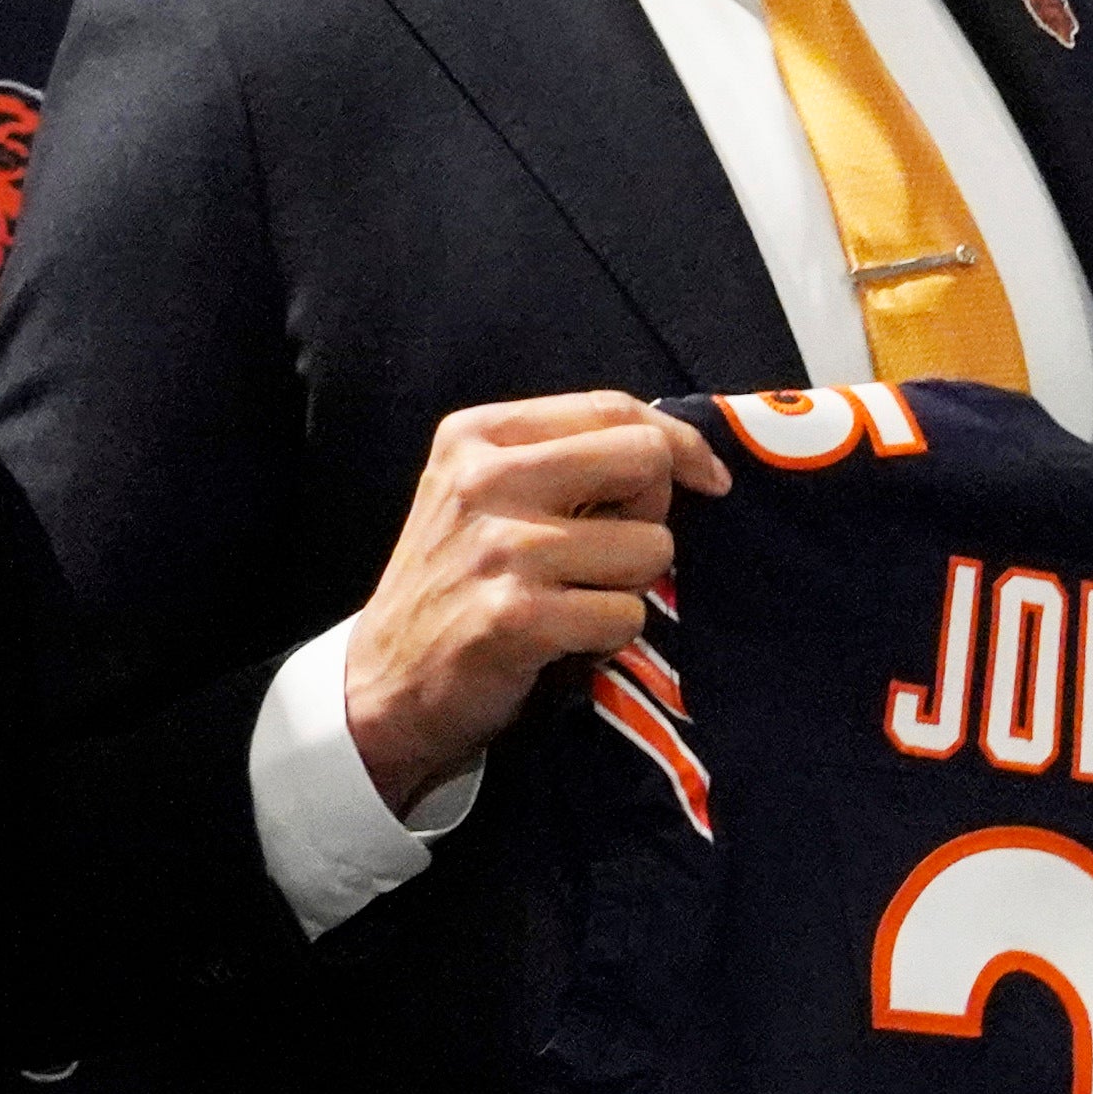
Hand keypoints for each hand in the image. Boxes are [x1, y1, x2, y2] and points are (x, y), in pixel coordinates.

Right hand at [344, 394, 734, 815]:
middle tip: (615, 552)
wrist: (384, 685)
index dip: (679, 442)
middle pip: (644, 460)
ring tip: (574, 602)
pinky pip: (628, 614)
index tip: (708, 478)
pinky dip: (610, 637)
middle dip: (654, 512)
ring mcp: (501, 548)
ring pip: (650, 546)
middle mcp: (485, 479)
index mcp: (478, 436)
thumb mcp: (484, 497)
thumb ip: (563, 461)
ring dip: (631, 586)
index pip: (613, 408)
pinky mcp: (517, 617)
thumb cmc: (455, 586)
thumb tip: (679, 454)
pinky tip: (563, 641)